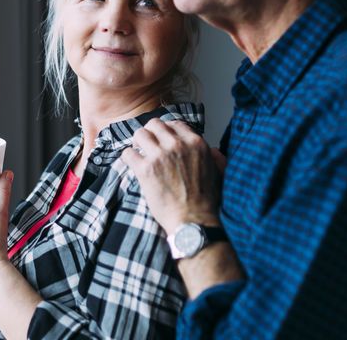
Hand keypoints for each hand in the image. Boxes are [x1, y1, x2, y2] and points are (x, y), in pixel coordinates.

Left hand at [121, 119, 225, 234]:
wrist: (193, 222)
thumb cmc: (207, 201)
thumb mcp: (218, 173)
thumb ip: (215, 157)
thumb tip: (213, 150)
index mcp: (196, 143)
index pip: (174, 124)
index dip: (166, 131)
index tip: (162, 139)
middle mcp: (177, 145)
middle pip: (154, 125)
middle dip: (150, 134)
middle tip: (148, 145)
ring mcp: (160, 156)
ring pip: (140, 134)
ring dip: (137, 143)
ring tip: (139, 153)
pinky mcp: (145, 169)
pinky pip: (128, 153)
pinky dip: (128, 157)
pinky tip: (133, 165)